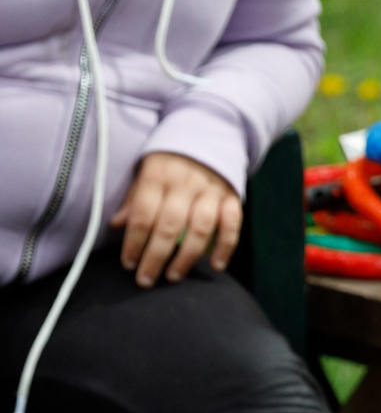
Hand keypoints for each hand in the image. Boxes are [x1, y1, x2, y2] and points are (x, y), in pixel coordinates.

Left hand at [111, 153, 240, 286]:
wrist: (209, 134)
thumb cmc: (169, 161)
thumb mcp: (145, 172)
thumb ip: (134, 199)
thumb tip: (115, 225)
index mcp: (158, 175)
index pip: (143, 214)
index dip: (134, 242)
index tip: (128, 264)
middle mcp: (186, 183)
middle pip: (170, 225)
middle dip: (156, 256)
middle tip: (146, 279)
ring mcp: (212, 189)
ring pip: (200, 228)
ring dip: (187, 256)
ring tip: (173, 275)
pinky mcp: (232, 195)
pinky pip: (232, 223)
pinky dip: (226, 245)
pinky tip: (217, 265)